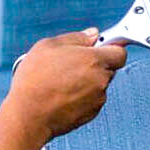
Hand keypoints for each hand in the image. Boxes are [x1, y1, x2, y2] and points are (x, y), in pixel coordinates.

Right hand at [6, 29, 126, 144]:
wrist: (30, 114)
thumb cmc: (36, 81)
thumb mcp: (49, 46)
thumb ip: (77, 37)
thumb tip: (92, 35)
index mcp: (94, 60)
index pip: (120, 52)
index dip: (111, 47)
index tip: (102, 46)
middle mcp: (101, 80)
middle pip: (109, 68)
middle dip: (96, 64)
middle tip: (73, 63)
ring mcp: (98, 98)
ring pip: (100, 84)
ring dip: (88, 81)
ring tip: (63, 81)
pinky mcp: (92, 113)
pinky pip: (92, 99)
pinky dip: (83, 96)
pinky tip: (64, 94)